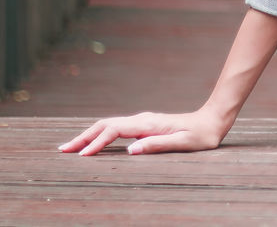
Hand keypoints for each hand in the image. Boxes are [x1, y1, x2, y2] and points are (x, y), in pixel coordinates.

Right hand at [58, 108, 229, 155]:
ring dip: (89, 135)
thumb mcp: (184, 143)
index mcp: (149, 124)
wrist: (214, 120)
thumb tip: (131, 151)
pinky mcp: (144, 126)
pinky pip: (116, 130)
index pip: (114, 131)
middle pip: (105, 125)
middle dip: (83, 137)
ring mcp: (142, 122)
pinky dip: (100, 135)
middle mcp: (142, 120)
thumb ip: (158, 145)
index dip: (96, 143)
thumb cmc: (202, 135)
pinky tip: (94, 144)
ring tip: (70, 148)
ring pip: (109, 126)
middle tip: (62, 151)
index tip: (81, 156)